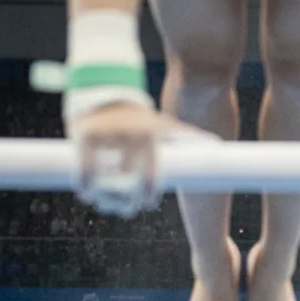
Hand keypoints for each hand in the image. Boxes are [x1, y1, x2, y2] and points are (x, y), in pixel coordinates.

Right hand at [69, 104, 216, 217]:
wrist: (109, 93)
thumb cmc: (143, 118)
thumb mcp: (166, 125)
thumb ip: (189, 135)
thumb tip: (216, 144)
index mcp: (151, 137)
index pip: (150, 176)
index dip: (147, 194)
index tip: (147, 202)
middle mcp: (129, 136)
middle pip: (125, 184)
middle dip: (124, 201)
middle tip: (125, 207)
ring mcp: (106, 136)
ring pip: (103, 181)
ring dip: (104, 198)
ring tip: (105, 203)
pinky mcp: (85, 135)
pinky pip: (84, 169)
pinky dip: (84, 185)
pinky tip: (87, 194)